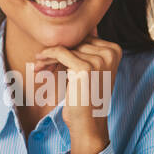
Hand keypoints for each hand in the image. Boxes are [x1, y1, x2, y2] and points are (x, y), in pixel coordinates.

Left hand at [34, 34, 120, 153]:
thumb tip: (74, 29)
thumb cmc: (86, 99)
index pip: (84, 39)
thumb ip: (86, 51)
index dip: (67, 47)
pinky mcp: (85, 67)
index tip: (51, 57)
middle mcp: (110, 53)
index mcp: (115, 50)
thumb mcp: (91, 71)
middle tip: (40, 63)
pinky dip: (47, 56)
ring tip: (39, 66)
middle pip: (75, 42)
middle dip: (56, 52)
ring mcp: (99, 60)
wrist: (88, 124)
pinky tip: (39, 64)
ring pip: (66, 47)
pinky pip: (60, 52)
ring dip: (49, 56)